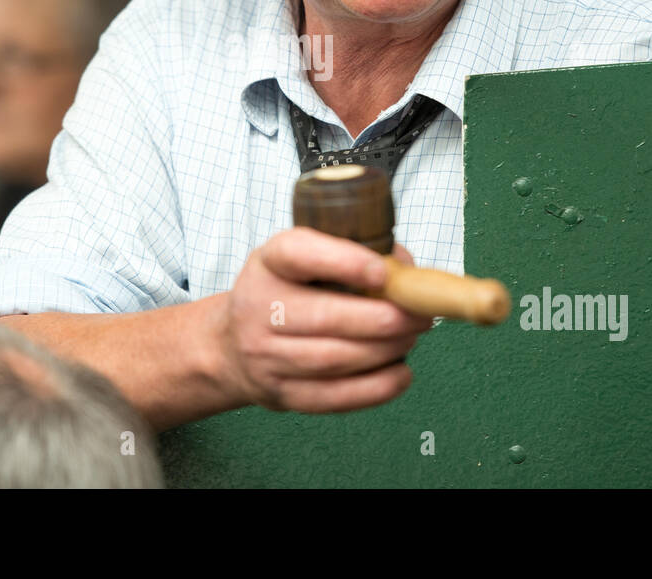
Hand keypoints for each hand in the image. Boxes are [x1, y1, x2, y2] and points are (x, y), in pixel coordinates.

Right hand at [214, 226, 434, 413]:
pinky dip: (375, 388)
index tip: (383, 272)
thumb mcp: (304, 258)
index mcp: (268, 263)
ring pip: (332, 359)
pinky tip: (401, 373)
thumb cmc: (284, 292)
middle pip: (324, 317)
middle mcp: (257, 307)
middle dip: (382, 319)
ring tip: (411, 339)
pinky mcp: (279, 394)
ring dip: (384, 351)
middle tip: (420, 316)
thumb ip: (353, 253)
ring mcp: (264, 356)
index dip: (343, 262)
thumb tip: (407, 272)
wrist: (231, 345)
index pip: (298, 254)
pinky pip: (333, 397)